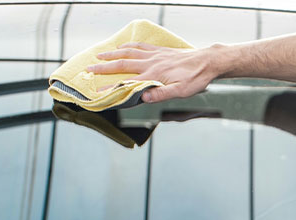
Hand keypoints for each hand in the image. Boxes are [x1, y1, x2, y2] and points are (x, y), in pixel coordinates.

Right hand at [87, 42, 219, 102]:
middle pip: (122, 64)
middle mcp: (151, 63)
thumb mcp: (181, 92)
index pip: (128, 83)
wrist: (207, 61)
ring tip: (99, 55)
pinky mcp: (160, 51)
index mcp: (154, 76)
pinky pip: (140, 46)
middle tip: (88, 69)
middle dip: (103, 67)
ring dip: (112, 54)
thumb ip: (162, 94)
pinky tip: (123, 46)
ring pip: (128, 52)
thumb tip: (143, 97)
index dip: (111, 88)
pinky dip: (128, 46)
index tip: (97, 91)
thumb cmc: (196, 79)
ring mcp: (155, 55)